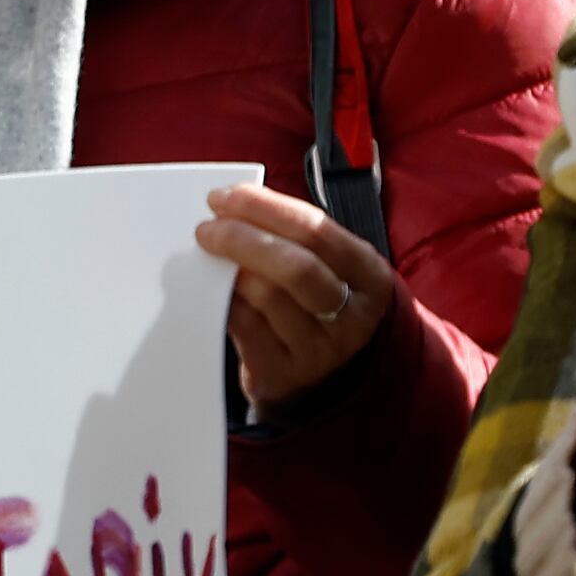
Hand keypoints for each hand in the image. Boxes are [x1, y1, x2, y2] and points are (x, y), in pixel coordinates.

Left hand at [197, 183, 398, 410]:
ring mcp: (319, 350)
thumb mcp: (330, 271)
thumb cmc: (319, 307)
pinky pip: (244, 327)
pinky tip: (207, 288)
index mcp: (369, 276)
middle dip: (242, 238)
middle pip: (295, 266)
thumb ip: (293, 240)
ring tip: (205, 256)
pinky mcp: (282, 374)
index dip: (266, 208)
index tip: (226, 197)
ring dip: (228, 270)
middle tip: (206, 229)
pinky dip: (222, 301)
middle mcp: (352, 315)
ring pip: (267, 297)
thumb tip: (232, 208)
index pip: (317, 231)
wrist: (326, 379)